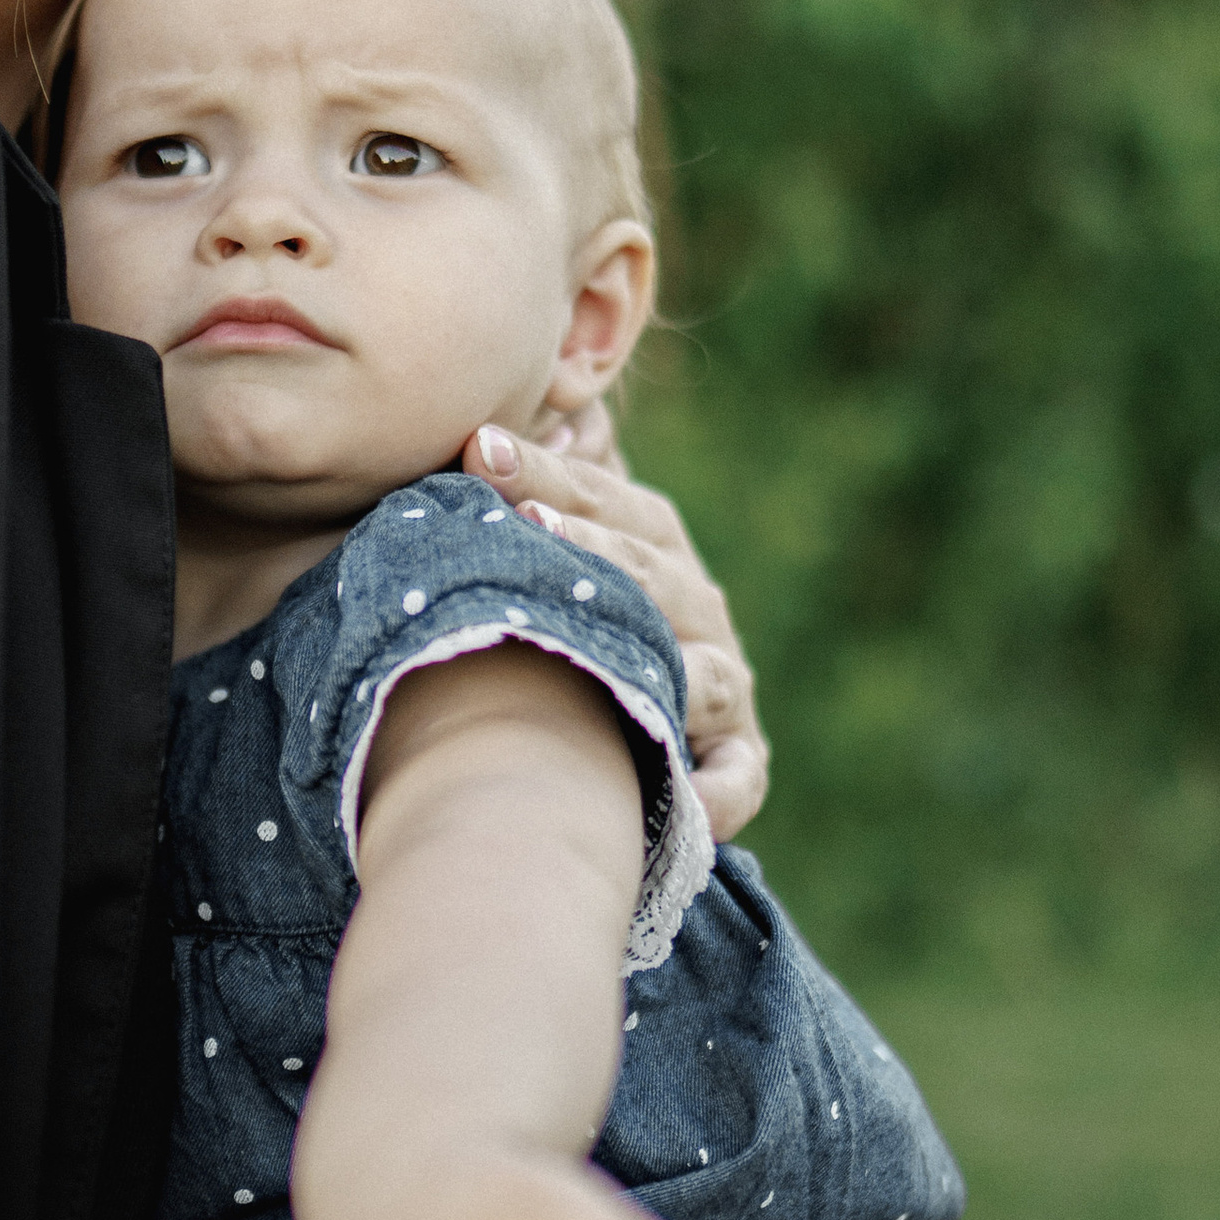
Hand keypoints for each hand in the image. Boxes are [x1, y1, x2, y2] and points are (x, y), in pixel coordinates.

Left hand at [462, 415, 768, 841]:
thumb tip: (509, 414)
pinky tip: (690, 805)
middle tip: (525, 522)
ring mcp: (724, 686)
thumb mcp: (555, 551)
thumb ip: (545, 481)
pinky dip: (721, 792)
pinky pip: (739, 777)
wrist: (607, 743)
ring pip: (703, 671)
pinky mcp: (739, 761)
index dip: (549, 473)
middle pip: (652, 572)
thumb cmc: (569, 627)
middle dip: (592, 547)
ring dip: (659, 661)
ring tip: (600, 654)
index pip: (606, 499)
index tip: (480, 449)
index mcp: (654, 549)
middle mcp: (698, 611)